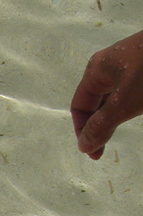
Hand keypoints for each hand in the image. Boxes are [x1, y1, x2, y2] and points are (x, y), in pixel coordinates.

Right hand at [71, 29, 142, 158]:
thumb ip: (102, 126)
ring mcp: (133, 63)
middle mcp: (111, 65)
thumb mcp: (124, 102)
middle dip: (98, 125)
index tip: (94, 152)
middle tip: (105, 148)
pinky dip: (132, 105)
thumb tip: (83, 147)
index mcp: (97, 70)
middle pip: (97, 101)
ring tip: (121, 131)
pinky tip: (139, 110)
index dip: (82, 131)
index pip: (79, 105)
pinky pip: (135, 89)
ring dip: (115, 116)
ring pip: (117, 95)